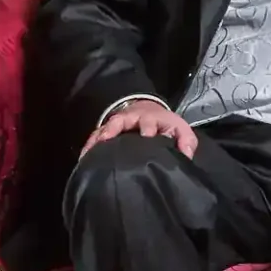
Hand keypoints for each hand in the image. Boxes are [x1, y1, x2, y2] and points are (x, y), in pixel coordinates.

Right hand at [83, 100, 197, 157]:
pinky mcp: (107, 131)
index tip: (147, 136)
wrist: (149, 112)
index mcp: (151, 119)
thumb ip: (186, 142)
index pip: (149, 122)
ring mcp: (117, 125)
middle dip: (114, 131)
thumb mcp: (180, 130)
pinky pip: (95, 137)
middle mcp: (131, 120)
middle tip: (109, 142)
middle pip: (120, 123)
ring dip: (98, 139)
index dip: (148, 129)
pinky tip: (84, 158)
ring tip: (91, 154)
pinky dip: (89, 146)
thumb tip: (185, 156)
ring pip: (105, 129)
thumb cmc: (165, 125)